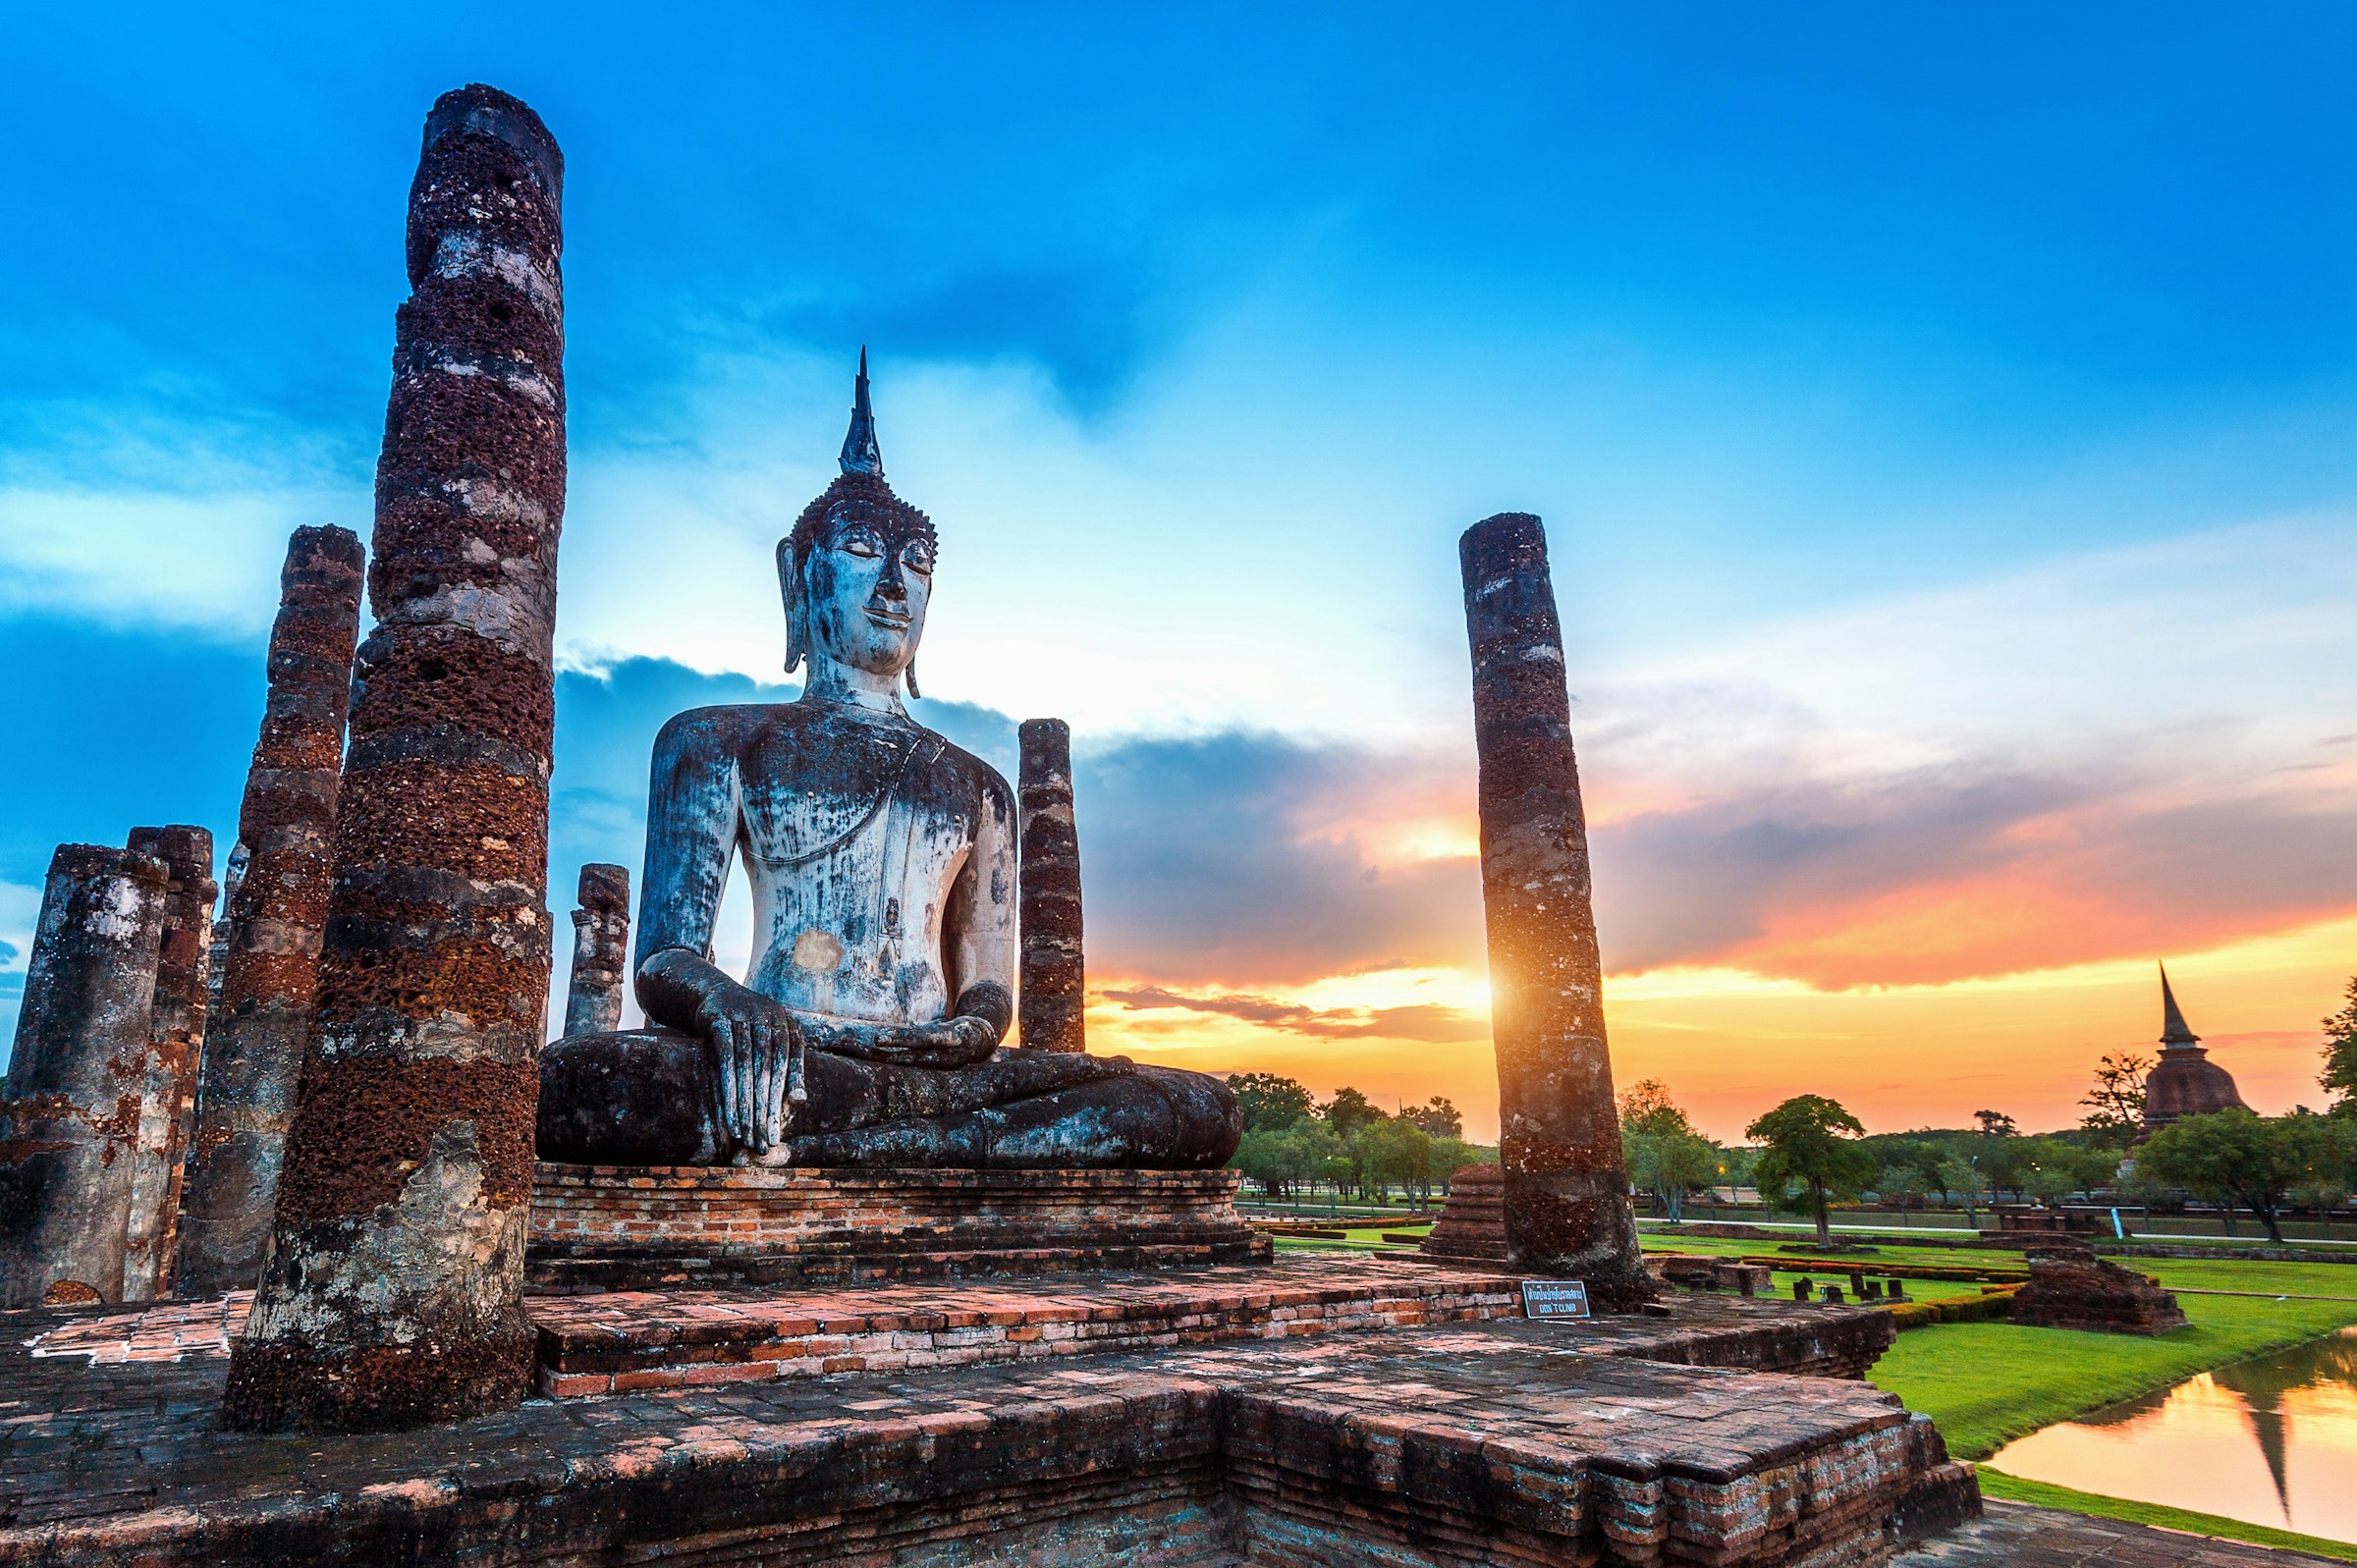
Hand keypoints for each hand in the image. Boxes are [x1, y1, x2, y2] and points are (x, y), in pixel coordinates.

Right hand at [693, 983, 804, 1158]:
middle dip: (765, 1111)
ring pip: (747, 1070)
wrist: (711, 993)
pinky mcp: (719, 1020)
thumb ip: (786, 1068)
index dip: (783, 1101)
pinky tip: (729, 1114)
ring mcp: (744, 1017)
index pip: (788, 1068)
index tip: (777, 1134)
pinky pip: (725, 1060)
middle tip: (762, 1143)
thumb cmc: (747, 1027)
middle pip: (768, 1073)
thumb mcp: (770, 1042)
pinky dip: (728, 1089)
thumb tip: (801, 1101)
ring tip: (745, 1136)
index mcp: (787, 1025)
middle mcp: (769, 1018)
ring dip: (746, 1106)